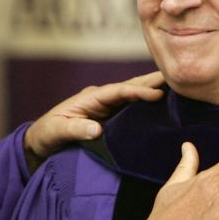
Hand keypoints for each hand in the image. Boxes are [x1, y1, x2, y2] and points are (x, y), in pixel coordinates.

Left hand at [24, 72, 164, 169]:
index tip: (157, 93)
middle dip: (152, 82)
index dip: (138, 91)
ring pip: (134, 95)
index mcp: (90, 97)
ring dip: (153, 90)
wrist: (40, 142)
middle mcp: (101, 98)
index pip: (118, 91)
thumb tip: (97, 129)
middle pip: (130, 86)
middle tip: (178, 77)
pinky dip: (148, 104)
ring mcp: (107, 107)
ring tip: (178, 86)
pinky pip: (132, 109)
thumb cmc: (46, 134)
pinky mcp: (110, 118)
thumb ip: (75, 129)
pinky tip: (163, 105)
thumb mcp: (56, 131)